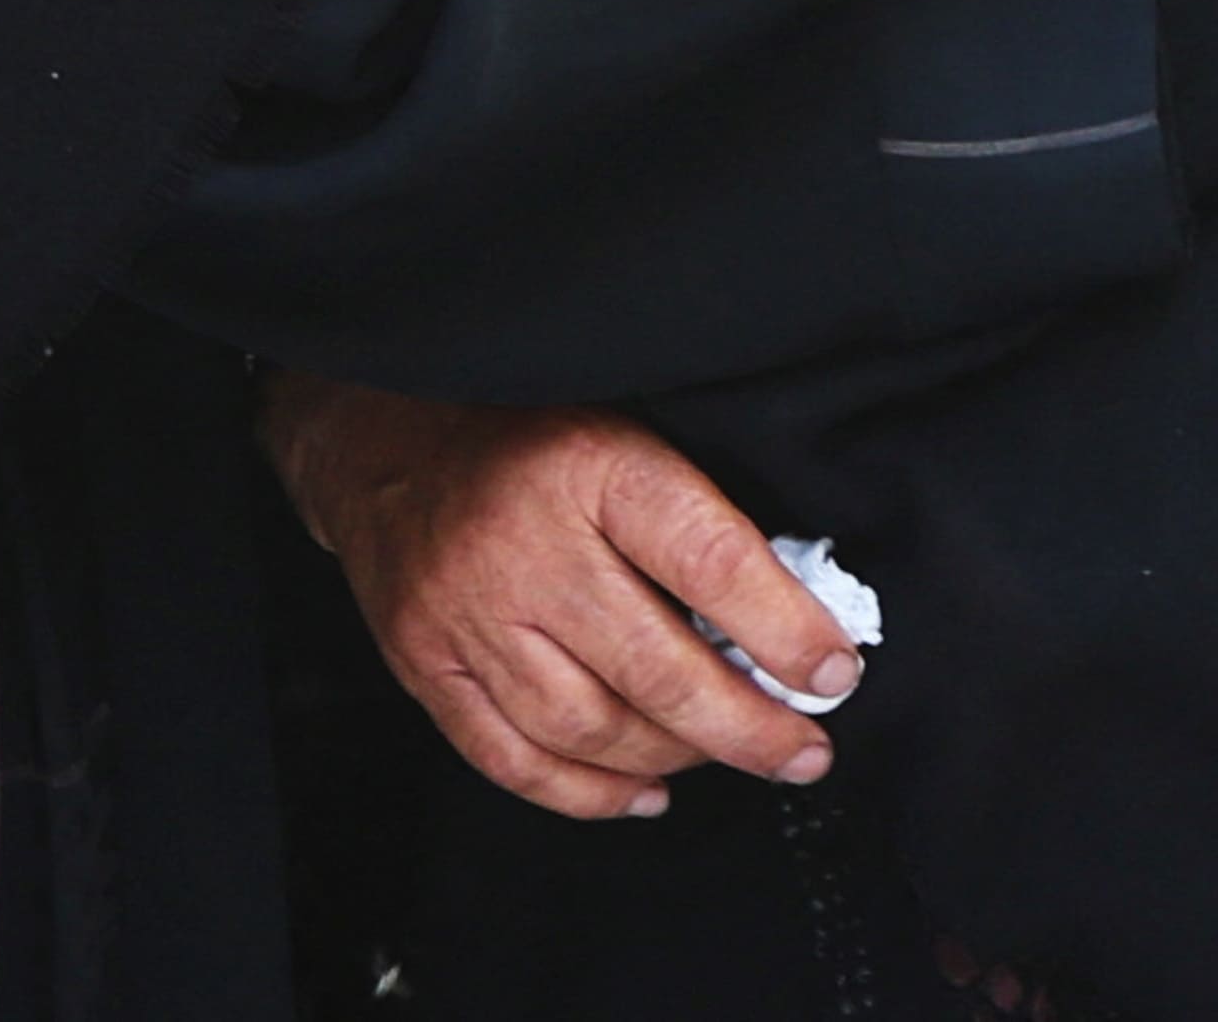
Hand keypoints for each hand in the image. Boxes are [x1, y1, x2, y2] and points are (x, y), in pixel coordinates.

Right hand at [260, 375, 857, 820]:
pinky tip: (644, 791)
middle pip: (655, 669)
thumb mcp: (628, 427)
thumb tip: (797, 610)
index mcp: (594, 468)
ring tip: (729, 756)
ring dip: (675, 758)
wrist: (383, 428)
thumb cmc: (526, 424)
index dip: (785, 631)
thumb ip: (698, 514)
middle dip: (746, 726)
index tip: (834, 672)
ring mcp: (467, 615)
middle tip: (805, 751)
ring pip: (588, 728)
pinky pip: (512, 758)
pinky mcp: (425, 665)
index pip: (711, 564)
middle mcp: (526, 548)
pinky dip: (587, 792)